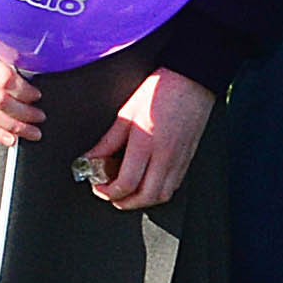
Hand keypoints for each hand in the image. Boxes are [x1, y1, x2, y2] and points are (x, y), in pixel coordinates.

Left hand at [83, 68, 214, 209]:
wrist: (191, 80)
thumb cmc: (159, 91)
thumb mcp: (126, 113)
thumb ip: (108, 141)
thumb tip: (91, 158)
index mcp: (146, 143)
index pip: (127, 182)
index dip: (109, 191)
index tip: (98, 187)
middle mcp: (166, 156)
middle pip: (146, 196)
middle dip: (124, 202)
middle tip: (109, 195)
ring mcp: (180, 159)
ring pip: (163, 196)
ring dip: (142, 201)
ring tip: (126, 193)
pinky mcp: (188, 158)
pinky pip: (174, 185)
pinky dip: (158, 192)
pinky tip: (146, 184)